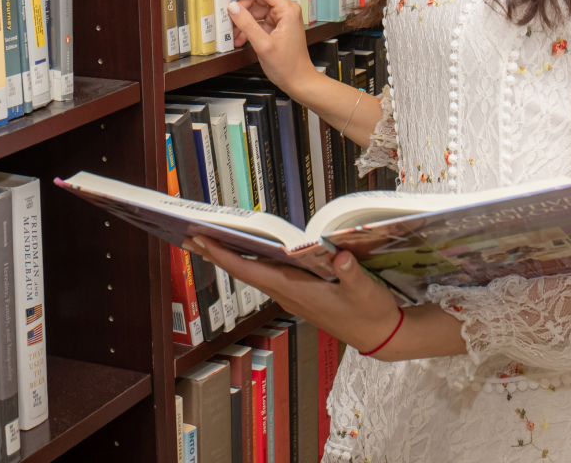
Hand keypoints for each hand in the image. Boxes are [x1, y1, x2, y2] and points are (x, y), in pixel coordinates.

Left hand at [183, 235, 401, 353]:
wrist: (380, 336)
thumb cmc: (371, 315)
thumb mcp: (366, 291)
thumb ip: (351, 273)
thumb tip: (340, 255)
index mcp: (295, 290)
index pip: (251, 271)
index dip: (225, 256)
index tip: (202, 240)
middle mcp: (287, 293)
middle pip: (244, 271)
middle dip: (216, 253)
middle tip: (189, 235)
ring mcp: (292, 294)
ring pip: (253, 273)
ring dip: (230, 257)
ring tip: (209, 239)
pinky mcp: (300, 293)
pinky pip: (266, 275)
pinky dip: (250, 262)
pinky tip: (246, 252)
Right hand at [227, 0, 315, 95]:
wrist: (298, 81)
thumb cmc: (288, 66)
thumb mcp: (263, 45)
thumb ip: (247, 24)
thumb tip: (232, 7)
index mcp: (287, 10)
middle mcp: (285, 11)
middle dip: (241, 9)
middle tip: (228, 19)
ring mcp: (280, 19)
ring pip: (255, 11)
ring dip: (242, 21)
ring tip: (233, 34)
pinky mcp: (275, 28)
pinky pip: (257, 22)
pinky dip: (247, 29)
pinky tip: (240, 39)